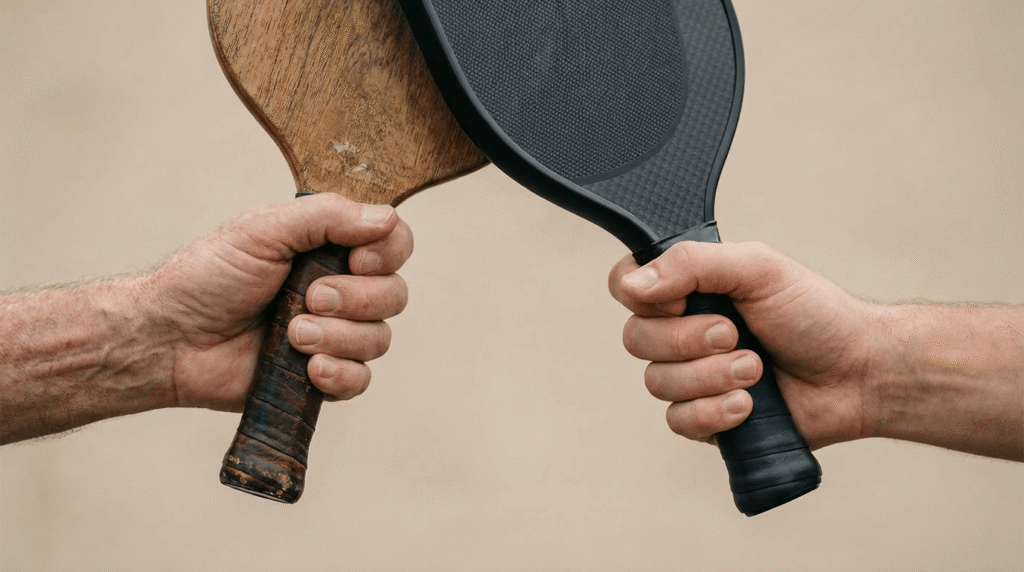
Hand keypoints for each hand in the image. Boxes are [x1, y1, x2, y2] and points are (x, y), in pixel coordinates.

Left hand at [152, 193, 411, 411]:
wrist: (171, 338)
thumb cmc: (207, 278)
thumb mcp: (263, 229)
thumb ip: (327, 215)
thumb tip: (388, 217)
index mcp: (330, 248)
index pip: (394, 244)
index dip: (386, 254)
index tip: (355, 260)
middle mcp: (341, 290)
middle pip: (394, 294)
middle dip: (355, 299)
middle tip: (309, 298)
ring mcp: (334, 335)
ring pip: (379, 339)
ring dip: (338, 337)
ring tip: (293, 334)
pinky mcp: (322, 376)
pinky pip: (361, 380)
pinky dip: (339, 374)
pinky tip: (308, 367)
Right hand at [609, 241, 875, 449]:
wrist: (858, 373)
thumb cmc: (815, 314)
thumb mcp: (758, 268)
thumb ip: (692, 264)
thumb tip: (633, 284)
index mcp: (688, 288)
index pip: (625, 285)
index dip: (643, 296)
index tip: (683, 299)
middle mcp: (681, 330)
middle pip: (635, 338)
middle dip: (688, 341)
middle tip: (736, 334)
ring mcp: (690, 376)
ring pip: (657, 382)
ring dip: (710, 377)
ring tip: (756, 370)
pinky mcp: (705, 418)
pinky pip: (678, 420)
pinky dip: (715, 411)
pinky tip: (749, 404)